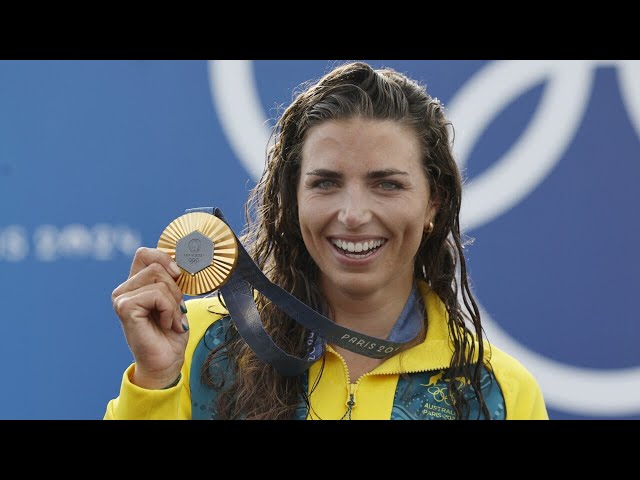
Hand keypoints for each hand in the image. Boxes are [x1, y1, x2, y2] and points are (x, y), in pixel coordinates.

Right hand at [112, 247, 188, 388]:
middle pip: (157, 265)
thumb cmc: (171, 332)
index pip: (145, 253)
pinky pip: (157, 294)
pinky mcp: (124, 307)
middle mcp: (124, 289)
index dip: (165, 259)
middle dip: (175, 288)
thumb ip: (172, 279)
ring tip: (171, 320)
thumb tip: (180, 260)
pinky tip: (165, 324)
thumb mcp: (175, 298)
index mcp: (135, 284)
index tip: (178, 276)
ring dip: (174, 302)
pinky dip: (169, 310)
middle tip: (176, 311)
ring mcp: (121, 298)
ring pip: (159, 279)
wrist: (166, 362)